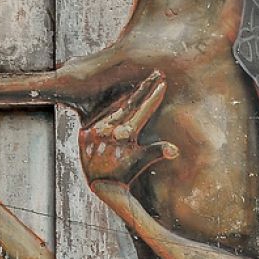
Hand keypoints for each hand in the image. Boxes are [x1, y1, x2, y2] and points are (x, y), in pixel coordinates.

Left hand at [80, 72, 176, 186]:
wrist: (100, 185)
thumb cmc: (124, 173)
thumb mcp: (140, 162)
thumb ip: (157, 152)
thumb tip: (175, 150)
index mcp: (124, 135)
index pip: (142, 110)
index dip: (153, 96)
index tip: (163, 83)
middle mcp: (109, 129)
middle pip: (130, 103)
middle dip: (144, 88)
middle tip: (156, 73)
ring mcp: (95, 130)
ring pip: (114, 106)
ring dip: (128, 94)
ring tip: (142, 82)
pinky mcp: (84, 132)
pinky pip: (97, 116)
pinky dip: (108, 107)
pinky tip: (119, 99)